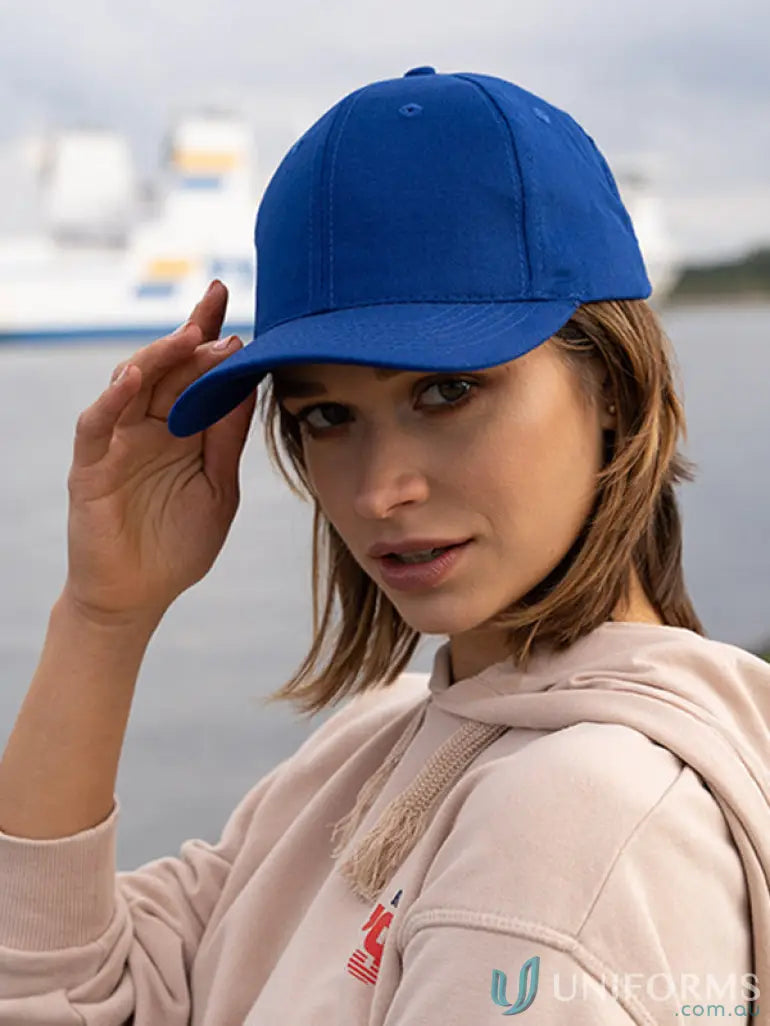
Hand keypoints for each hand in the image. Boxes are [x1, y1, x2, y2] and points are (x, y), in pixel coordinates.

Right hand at [62, 280, 256, 626]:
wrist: (138, 597)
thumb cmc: (178, 545)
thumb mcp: (218, 487)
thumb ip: (227, 439)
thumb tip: (248, 385)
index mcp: (182, 430)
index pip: (195, 374)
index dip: (209, 337)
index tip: (231, 303)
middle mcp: (149, 428)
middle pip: (167, 369)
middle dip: (190, 333)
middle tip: (216, 303)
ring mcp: (118, 444)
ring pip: (133, 385)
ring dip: (160, 358)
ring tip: (190, 335)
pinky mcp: (91, 467)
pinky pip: (97, 425)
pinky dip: (112, 400)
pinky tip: (133, 378)